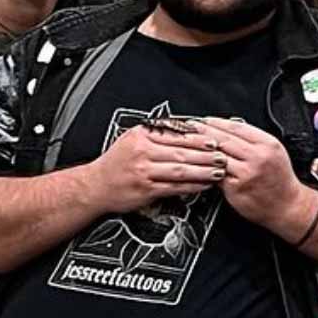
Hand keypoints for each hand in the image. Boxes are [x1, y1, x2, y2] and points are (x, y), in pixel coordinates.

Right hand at [90, 122, 224, 213]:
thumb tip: (189, 126)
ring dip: (202, 172)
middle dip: (206, 156)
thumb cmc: (117, 161)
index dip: (198, 139)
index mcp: (142, 137)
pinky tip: (203, 185)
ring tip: (219, 171)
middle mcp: (142, 154)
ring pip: (179, 171)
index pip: (176, 136)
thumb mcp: (133, 138)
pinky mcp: (144, 191)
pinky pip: (173, 188)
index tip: (215, 140)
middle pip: (181, 153)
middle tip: (223, 156)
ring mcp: (143, 173)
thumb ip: (159, 131)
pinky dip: (191, 186)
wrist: (94, 187)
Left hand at [170, 117, 307, 235]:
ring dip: (201, 149)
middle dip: (205, 131)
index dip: (218, 122)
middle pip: (225, 139)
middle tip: (191, 127)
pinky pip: (216, 174)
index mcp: (268, 144)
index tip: (206, 120)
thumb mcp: (275, 152)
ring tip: (189, 144)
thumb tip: (232, 129)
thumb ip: (255, 141)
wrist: (287, 205)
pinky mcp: (236, 187)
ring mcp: (247, 172)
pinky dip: (205, 168)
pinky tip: (196, 164)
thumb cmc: (280, 180)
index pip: (238, 128)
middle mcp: (258, 156)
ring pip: (218, 156)